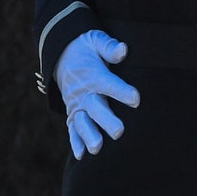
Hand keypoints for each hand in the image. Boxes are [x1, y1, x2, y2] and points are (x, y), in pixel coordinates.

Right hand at [55, 29, 140, 158]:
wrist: (60, 53)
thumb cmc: (85, 47)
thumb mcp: (95, 39)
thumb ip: (109, 46)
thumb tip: (123, 50)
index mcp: (94, 75)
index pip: (109, 84)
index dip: (122, 91)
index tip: (136, 99)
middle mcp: (84, 92)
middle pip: (96, 108)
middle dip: (106, 120)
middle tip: (119, 132)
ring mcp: (77, 105)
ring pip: (82, 122)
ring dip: (89, 135)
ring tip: (97, 148)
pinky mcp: (73, 112)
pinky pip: (72, 128)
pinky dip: (75, 142)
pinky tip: (81, 156)